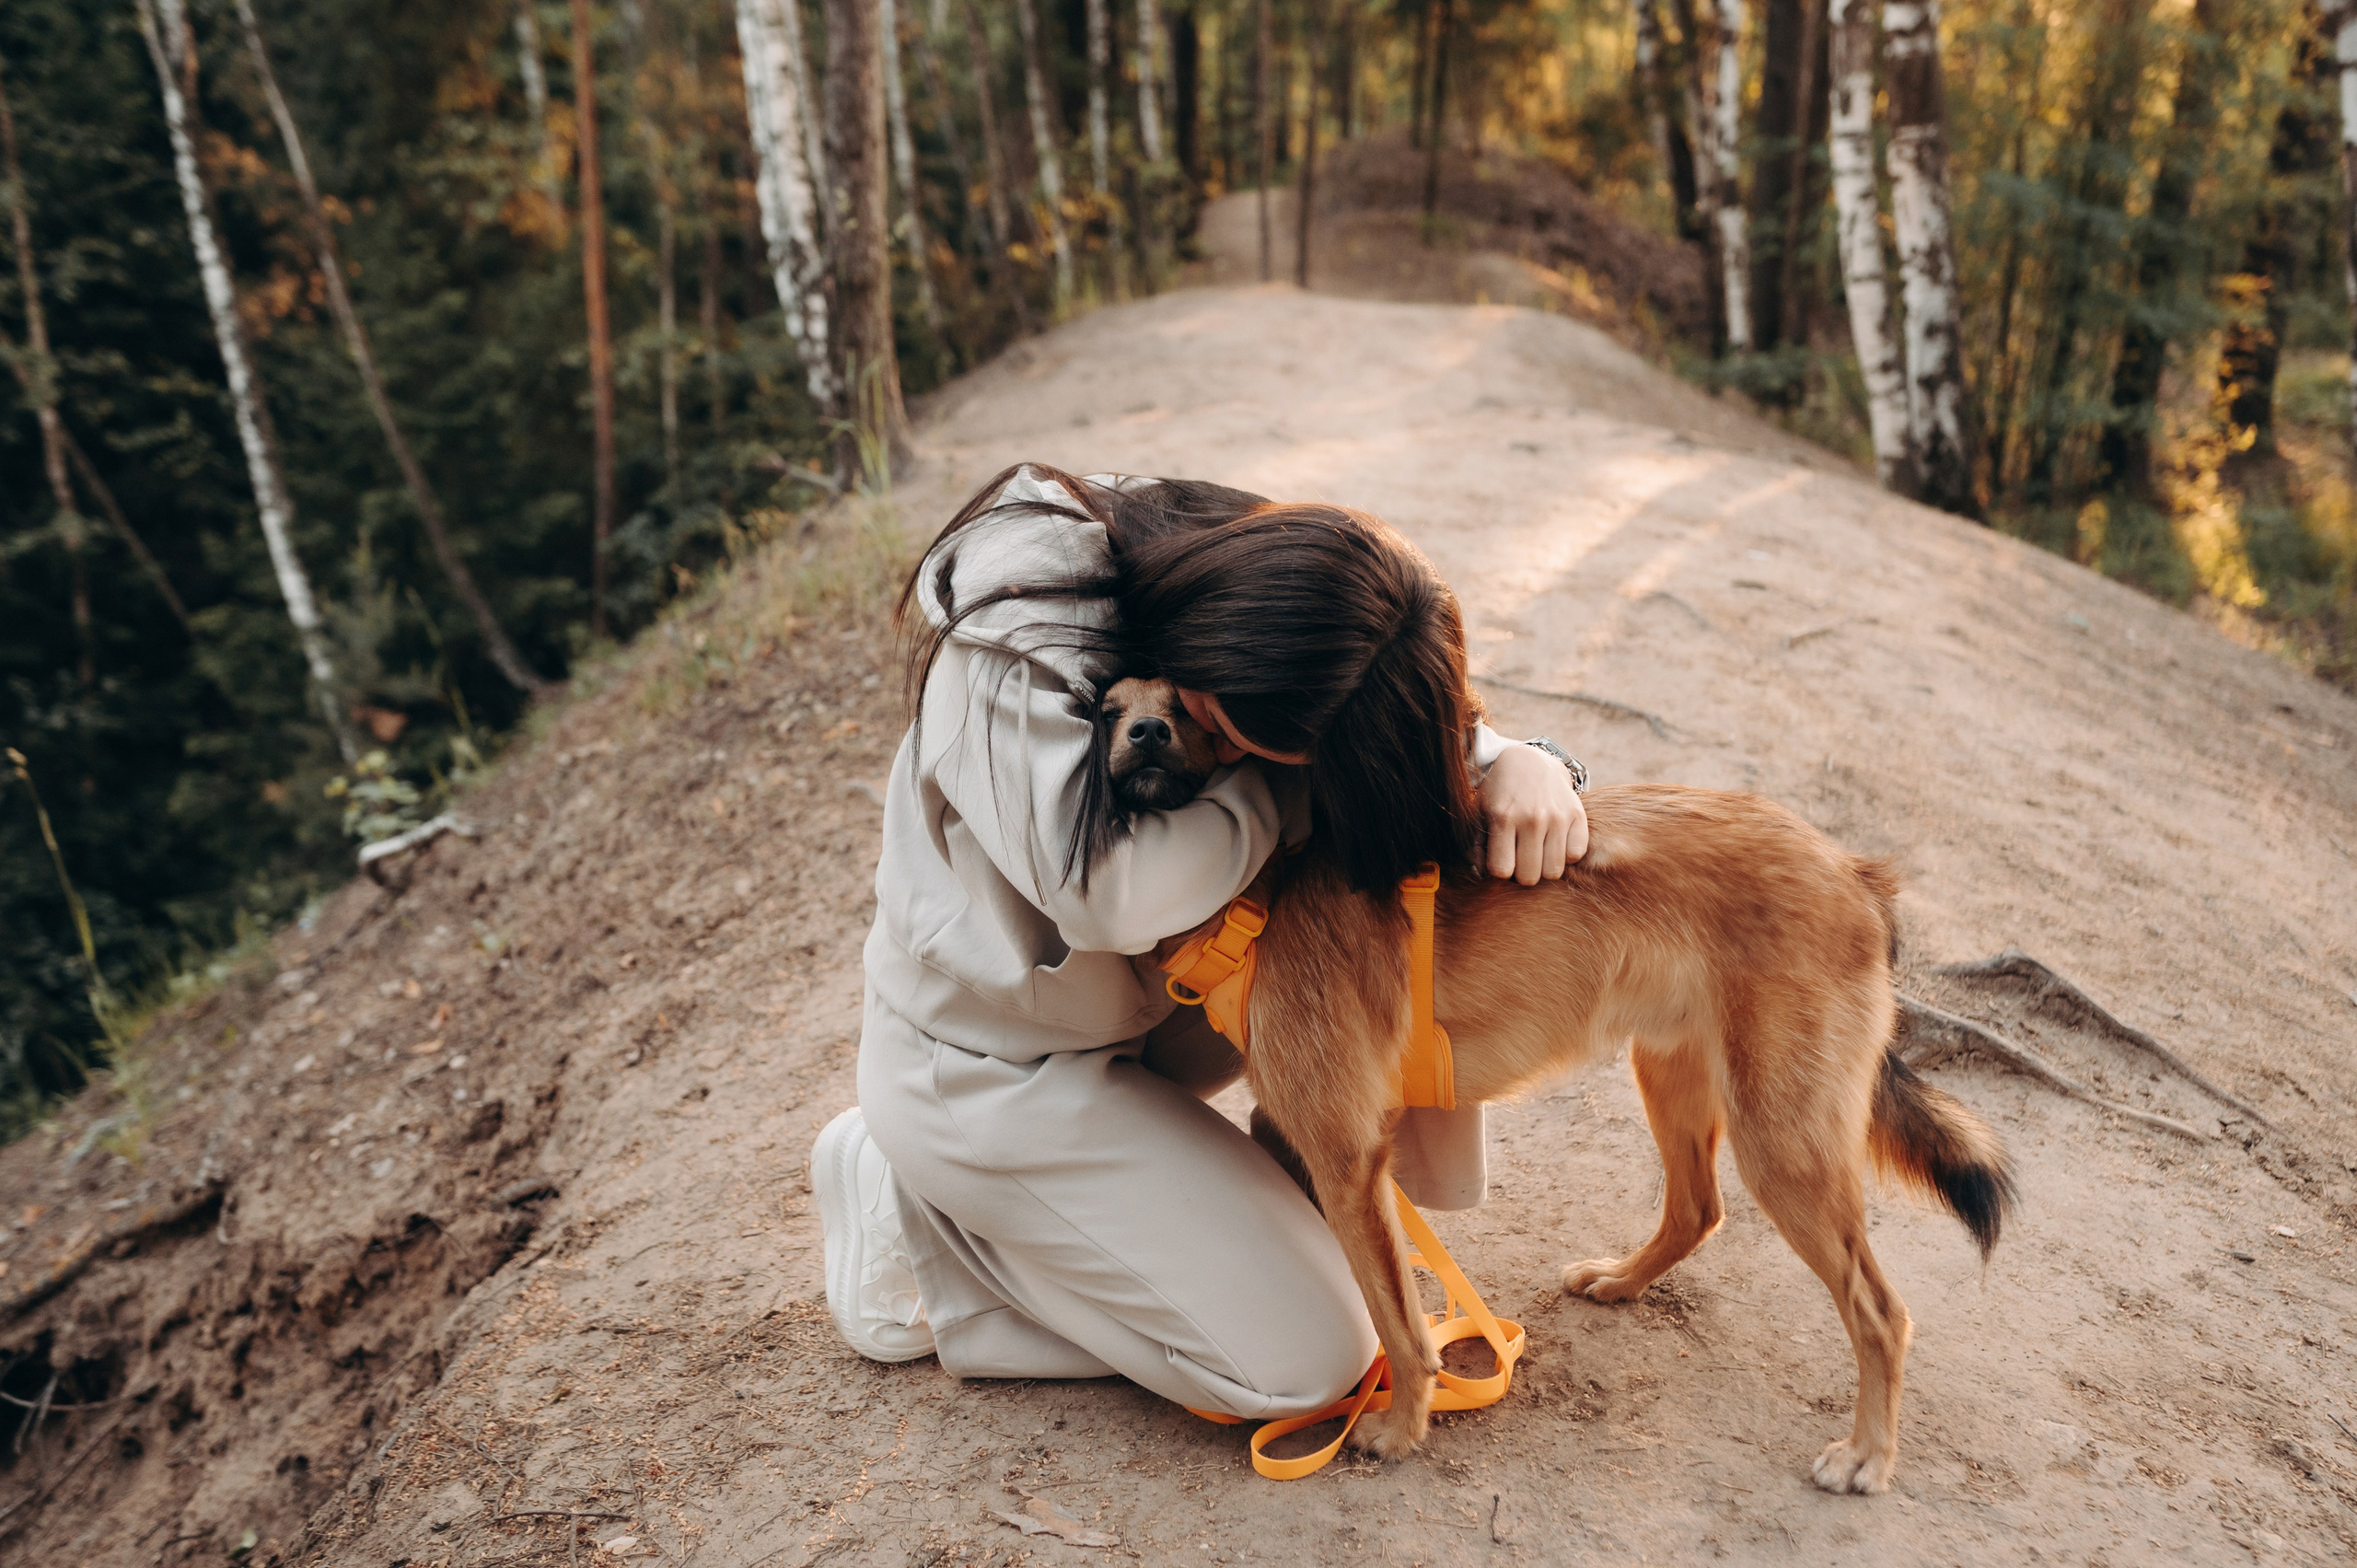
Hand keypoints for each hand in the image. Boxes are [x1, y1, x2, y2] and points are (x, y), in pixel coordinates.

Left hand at [1479, 744, 1587, 883]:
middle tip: (1520, 858)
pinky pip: (1576, 854)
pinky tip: (1555, 842)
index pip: (1502, 870)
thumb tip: (1481, 874)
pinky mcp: (1577, 814)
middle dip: (1522, 874)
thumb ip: (1476, 845)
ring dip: (1544, 867)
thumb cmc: (1500, 793)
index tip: (1502, 860)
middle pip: (1529, 877)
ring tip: (1538, 852)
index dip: (1500, 871)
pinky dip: (1566, 853)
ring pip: (1554, 871)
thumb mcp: (1480, 812)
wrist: (1530, 761)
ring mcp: (1557, 816)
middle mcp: (1532, 818)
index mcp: (1503, 818)